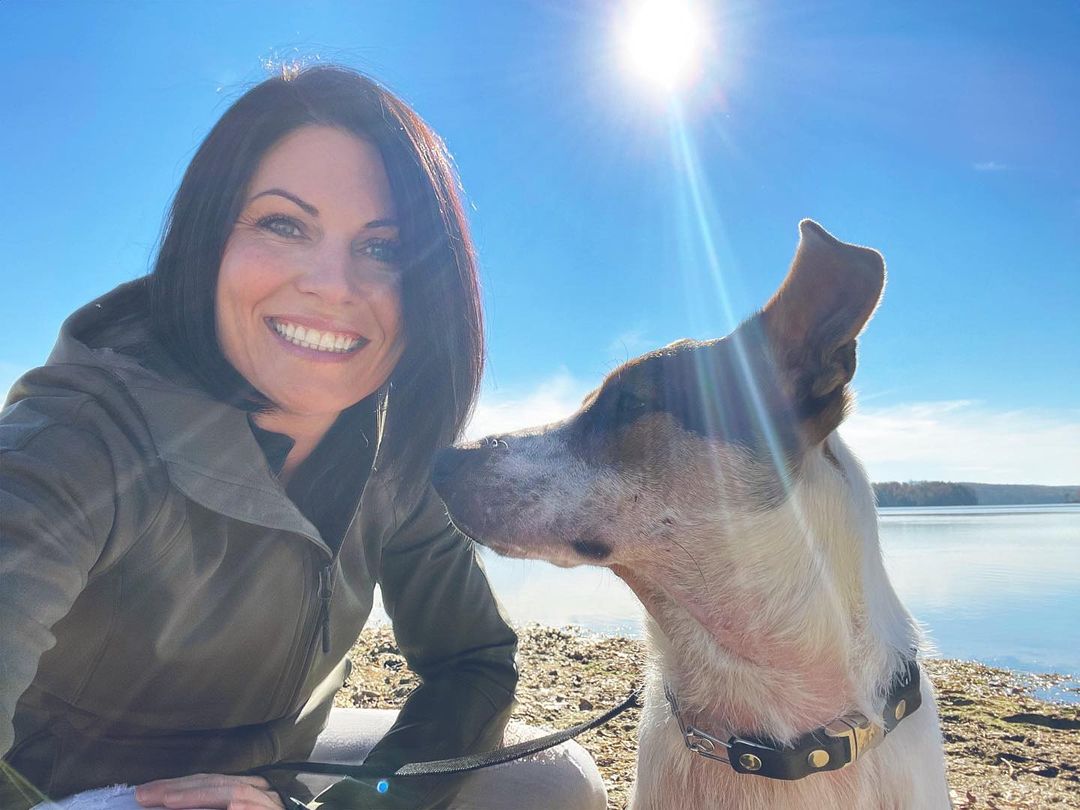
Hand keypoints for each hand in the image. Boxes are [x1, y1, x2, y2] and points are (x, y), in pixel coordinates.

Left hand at [135, 773, 284, 808]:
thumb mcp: (233, 809)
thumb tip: (171, 804)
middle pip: (216, 783)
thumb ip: (210, 807)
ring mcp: (269, 804)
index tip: (145, 792)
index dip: (176, 785)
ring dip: (199, 797)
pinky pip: (251, 808)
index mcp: (248, 790)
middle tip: (144, 795)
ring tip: (168, 801)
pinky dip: (235, 807)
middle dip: (178, 789)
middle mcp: (260, 792)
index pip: (208, 782)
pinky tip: (218, 808)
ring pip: (232, 792)